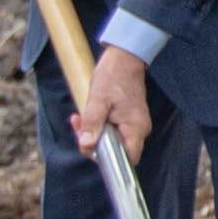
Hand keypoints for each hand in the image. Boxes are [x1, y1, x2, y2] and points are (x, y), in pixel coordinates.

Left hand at [74, 43, 155, 161]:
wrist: (125, 57)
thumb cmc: (113, 76)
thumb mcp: (97, 100)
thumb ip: (92, 124)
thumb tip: (86, 145)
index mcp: (136, 128)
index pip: (128, 159)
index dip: (109, 161)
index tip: (90, 149)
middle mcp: (139, 129)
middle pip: (116, 151)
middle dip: (93, 143)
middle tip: (78, 127)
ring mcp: (135, 124)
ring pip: (112, 140)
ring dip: (93, 133)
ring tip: (79, 118)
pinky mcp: (129, 119)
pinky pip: (113, 130)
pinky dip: (98, 126)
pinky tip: (87, 115)